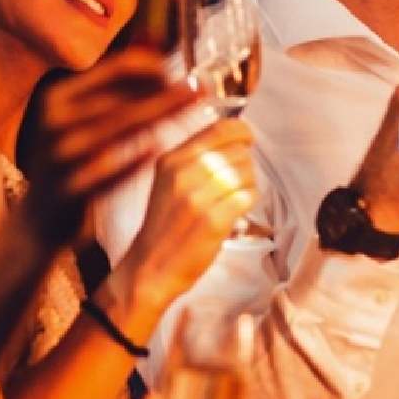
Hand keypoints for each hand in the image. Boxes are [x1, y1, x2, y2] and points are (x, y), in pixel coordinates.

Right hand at [24, 47, 200, 241]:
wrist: (39, 220)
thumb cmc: (72, 162)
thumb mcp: (80, 119)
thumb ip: (113, 86)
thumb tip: (155, 41)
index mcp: (58, 97)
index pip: (115, 68)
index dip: (155, 67)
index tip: (184, 73)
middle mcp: (54, 122)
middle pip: (124, 97)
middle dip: (168, 91)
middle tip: (202, 87)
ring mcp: (60, 156)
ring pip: (121, 129)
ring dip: (162, 116)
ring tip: (193, 109)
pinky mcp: (70, 188)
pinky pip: (111, 169)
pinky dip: (137, 158)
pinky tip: (163, 149)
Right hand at [114, 118, 257, 308]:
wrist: (150, 268)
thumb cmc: (165, 226)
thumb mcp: (168, 182)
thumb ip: (195, 159)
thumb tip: (235, 137)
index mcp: (171, 161)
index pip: (219, 129)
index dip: (241, 131)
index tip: (248, 139)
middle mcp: (183, 175)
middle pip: (238, 151)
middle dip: (245, 165)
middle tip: (235, 182)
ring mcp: (198, 198)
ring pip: (246, 173)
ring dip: (248, 184)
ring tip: (233, 198)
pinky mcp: (213, 221)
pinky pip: (248, 196)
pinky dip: (248, 202)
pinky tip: (236, 211)